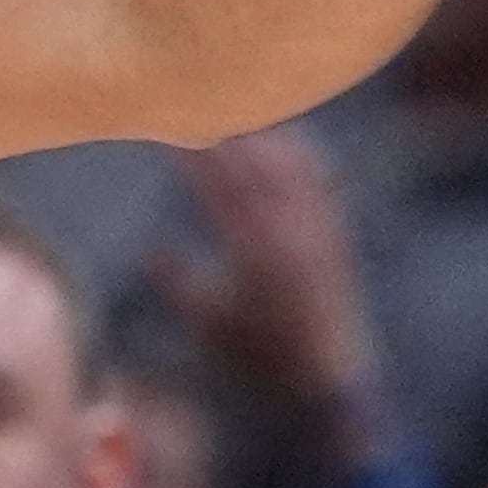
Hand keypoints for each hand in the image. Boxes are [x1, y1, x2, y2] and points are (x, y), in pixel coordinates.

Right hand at [162, 126, 373, 403]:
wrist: (330, 378)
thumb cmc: (260, 357)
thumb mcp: (207, 323)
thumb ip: (177, 284)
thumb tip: (152, 246)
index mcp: (254, 256)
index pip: (217, 189)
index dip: (191, 158)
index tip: (166, 131)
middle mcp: (291, 236)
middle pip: (252, 167)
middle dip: (221, 137)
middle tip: (192, 108)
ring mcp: (317, 232)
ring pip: (288, 167)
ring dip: (258, 139)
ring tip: (231, 116)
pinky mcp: (335, 234)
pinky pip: (316, 182)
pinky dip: (295, 156)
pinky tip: (281, 140)